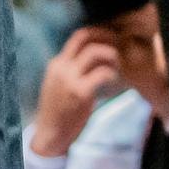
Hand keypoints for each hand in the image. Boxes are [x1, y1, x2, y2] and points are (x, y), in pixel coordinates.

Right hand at [32, 27, 122, 156]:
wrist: (50, 134)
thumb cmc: (59, 111)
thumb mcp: (59, 84)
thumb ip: (71, 71)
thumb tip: (94, 60)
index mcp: (57, 64)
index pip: (77, 37)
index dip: (97, 34)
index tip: (110, 41)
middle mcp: (61, 67)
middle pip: (85, 37)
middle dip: (105, 38)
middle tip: (118, 49)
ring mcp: (69, 79)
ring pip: (94, 52)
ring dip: (111, 55)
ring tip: (116, 66)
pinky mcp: (80, 92)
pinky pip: (102, 73)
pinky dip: (112, 74)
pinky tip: (113, 81)